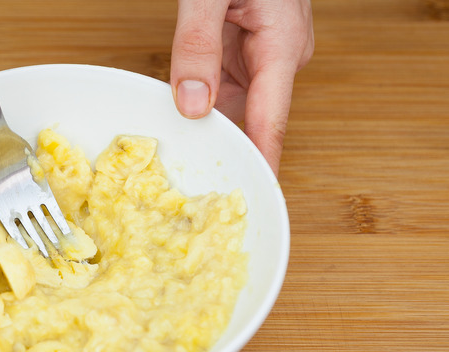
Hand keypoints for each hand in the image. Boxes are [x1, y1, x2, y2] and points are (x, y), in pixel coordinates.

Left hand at [171, 0, 313, 175]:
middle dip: (223, 146)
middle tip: (194, 183)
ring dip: (208, 122)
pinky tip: (181, 110)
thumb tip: (193, 104)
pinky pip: (227, 82)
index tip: (253, 197)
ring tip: (181, 153)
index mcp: (281, 45)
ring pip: (234, 102)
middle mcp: (281, 53)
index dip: (261, 163)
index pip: (271, 122)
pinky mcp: (252, 44)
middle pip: (249, 117)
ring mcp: (267, 50)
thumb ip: (198, 43)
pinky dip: (205, 98)